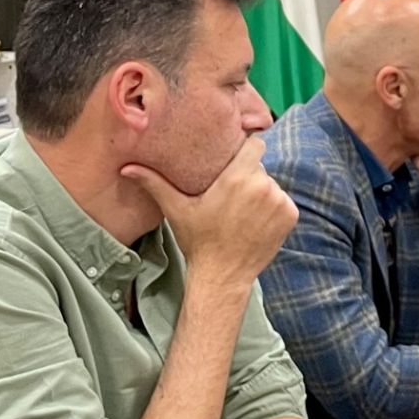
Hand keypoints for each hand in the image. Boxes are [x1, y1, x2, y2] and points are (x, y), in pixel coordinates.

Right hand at [122, 136, 297, 287]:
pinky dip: (274, 210)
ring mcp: (279, 201)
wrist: (223, 275)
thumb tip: (127, 167)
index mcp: (237, 178)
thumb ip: (155, 183)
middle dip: (249, 176)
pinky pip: (283, 202)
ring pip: (272, 186)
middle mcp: (263, 186)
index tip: (237, 156)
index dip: (247, 148)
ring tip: (242, 212)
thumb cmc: (198, 240)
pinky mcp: (290, 215)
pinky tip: (255, 223)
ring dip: (261, 194)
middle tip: (232, 194)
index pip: (256, 144)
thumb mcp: (176, 209)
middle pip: (260, 168)